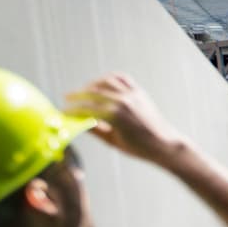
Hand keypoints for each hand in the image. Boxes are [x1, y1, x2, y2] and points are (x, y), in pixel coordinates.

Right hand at [64, 73, 184, 163]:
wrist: (164, 144)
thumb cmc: (139, 148)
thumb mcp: (113, 141)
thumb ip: (95, 130)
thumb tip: (78, 122)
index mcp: (116, 116)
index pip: (87, 109)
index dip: (72, 110)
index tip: (63, 112)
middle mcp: (124, 101)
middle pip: (93, 93)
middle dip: (77, 95)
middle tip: (66, 98)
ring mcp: (132, 94)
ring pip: (106, 82)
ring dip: (92, 84)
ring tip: (83, 91)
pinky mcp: (139, 92)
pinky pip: (121, 78)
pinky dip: (109, 78)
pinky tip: (102, 84)